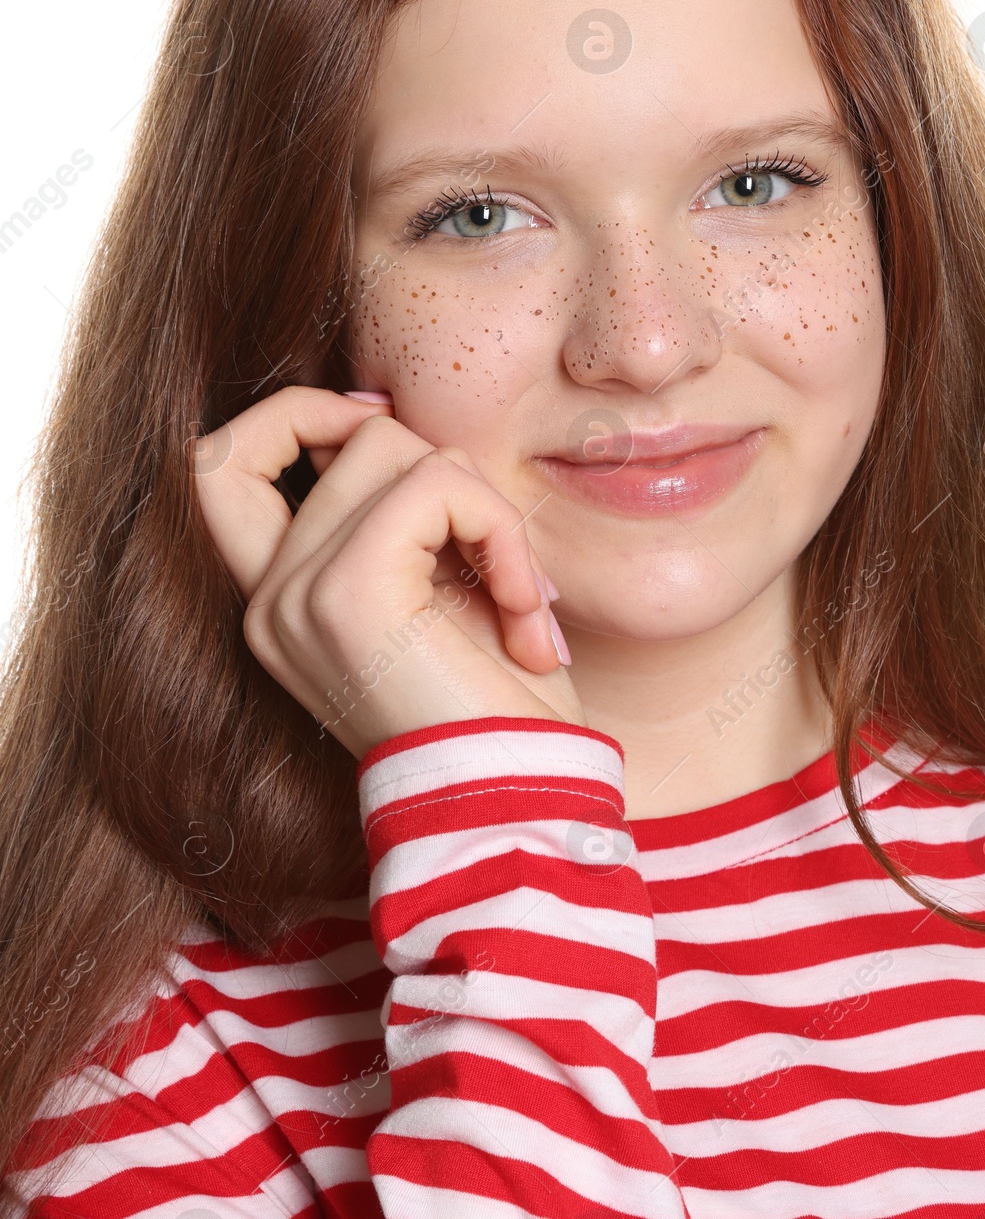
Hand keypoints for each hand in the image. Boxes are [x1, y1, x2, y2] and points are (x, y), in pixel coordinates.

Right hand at [193, 385, 582, 760]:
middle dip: (453, 476)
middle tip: (504, 564)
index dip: (301, 416)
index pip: (222, 462)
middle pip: (353, 437)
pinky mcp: (347, 595)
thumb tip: (383, 418)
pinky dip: (501, 532)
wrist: (518, 803)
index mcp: (284, 603)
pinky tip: (528, 613)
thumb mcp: (444, 593)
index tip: (393, 438)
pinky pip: (437, 486)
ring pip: (398, 447)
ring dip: (490, 513)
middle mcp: (272, 601)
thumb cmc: (500, 713)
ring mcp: (297, 597)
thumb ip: (404, 518)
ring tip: (525, 602)